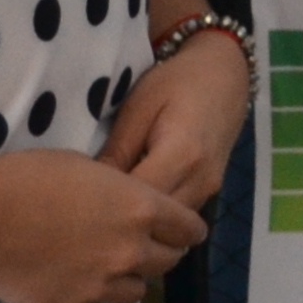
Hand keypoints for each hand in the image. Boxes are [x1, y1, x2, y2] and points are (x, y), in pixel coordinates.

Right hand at [0, 149, 205, 302]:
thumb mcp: (87, 166)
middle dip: (159, 254)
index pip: (190, 230)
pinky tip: (76, 297)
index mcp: (141, 209)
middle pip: (167, 263)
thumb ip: (118, 189)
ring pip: (134, 295)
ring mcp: (100, 285)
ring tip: (104, 271)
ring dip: (125, 283)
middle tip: (139, 248)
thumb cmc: (30, 177)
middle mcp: (130, 251)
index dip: (185, 229)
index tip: (180, 230)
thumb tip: (123, 198)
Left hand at [99, 31, 249, 212]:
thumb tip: (89, 191)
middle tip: (86, 219)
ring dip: (140, 227)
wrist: (223, 75)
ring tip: (105, 217)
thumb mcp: (139, 107)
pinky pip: (178, 218)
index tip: (79, 206)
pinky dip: (155, 221)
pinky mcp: (209, 193)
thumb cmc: (176, 83)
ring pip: (169, 228)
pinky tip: (131, 211)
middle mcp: (200, 180)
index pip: (140, 200)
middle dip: (122, 224)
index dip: (107, 208)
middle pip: (157, 223)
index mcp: (183, 154)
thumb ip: (117, 151)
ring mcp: (209, 190)